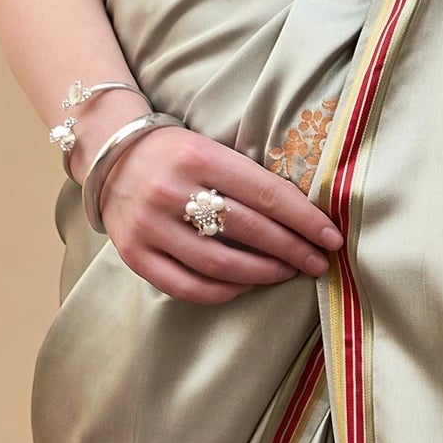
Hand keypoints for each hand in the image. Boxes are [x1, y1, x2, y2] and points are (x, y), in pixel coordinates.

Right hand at [95, 125, 339, 301]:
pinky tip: (246, 286)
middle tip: (318, 262)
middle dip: (293, 250)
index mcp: (199, 156)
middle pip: (249, 231)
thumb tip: (306, 219)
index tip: (331, 238)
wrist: (111, 156)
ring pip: (221, 264)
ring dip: (264, 274)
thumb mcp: (212, 150)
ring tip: (287, 272)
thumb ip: (250, 180)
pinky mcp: (134, 254)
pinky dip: (224, 292)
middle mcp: (171, 190)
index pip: (266, 194)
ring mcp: (149, 226)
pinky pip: (188, 287)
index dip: (305, 220)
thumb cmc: (176, 155)